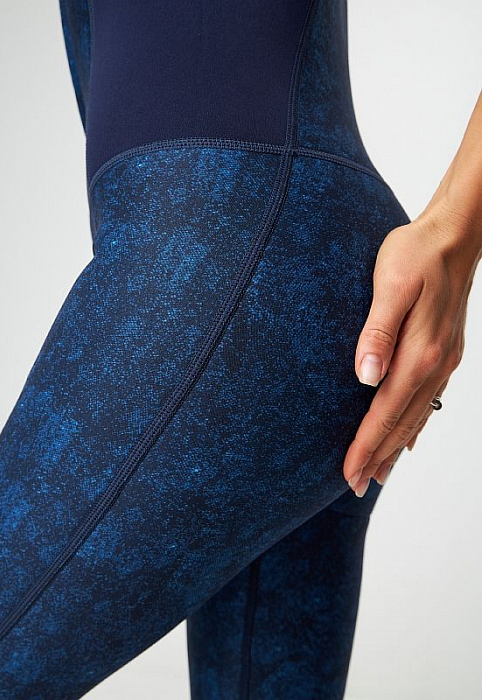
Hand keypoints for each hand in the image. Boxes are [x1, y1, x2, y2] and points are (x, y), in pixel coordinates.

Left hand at [343, 199, 478, 496]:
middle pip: (402, 423)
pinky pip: (428, 400)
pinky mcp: (444, 352)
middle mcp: (435, 364)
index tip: (349, 474)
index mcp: (420, 352)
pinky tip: (409, 439)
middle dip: (378, 457)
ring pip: (416, 416)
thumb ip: (377, 331)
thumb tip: (365, 376)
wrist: (455, 235)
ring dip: (396, 447)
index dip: (366, 446)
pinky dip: (415, 426)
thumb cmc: (417, 254)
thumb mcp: (391, 284)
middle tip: (356, 486)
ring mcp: (444, 360)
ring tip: (379, 474)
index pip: (386, 412)